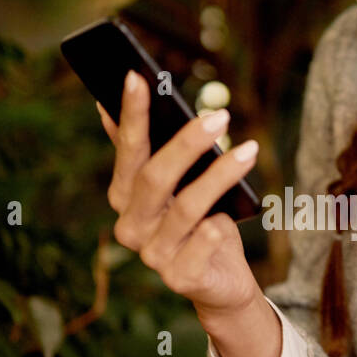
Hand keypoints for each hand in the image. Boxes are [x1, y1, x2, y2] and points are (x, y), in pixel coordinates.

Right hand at [98, 71, 261, 317]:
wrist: (220, 281)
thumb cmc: (199, 222)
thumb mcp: (176, 184)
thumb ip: (146, 150)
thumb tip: (107, 105)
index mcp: (125, 196)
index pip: (127, 150)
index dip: (131, 114)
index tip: (138, 75)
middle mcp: (131, 226)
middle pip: (155, 178)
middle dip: (187, 144)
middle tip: (220, 117)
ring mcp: (154, 256)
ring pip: (185, 209)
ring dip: (219, 177)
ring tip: (249, 151)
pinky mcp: (181, 279)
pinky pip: (198, 251)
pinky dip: (212, 233)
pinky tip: (226, 219)